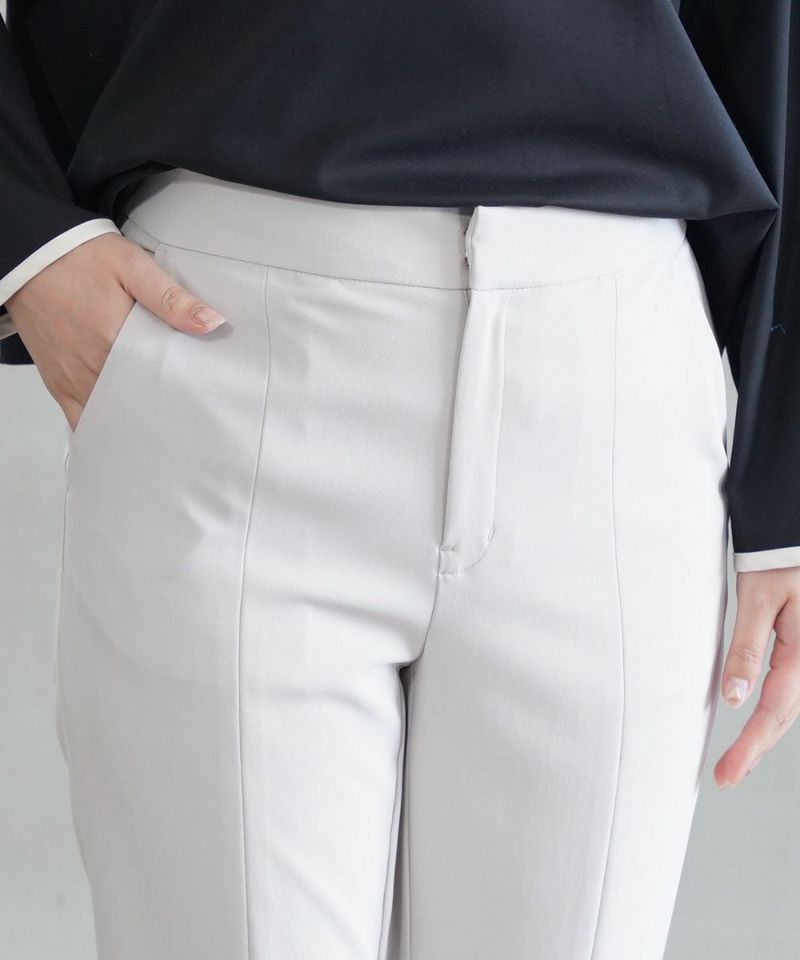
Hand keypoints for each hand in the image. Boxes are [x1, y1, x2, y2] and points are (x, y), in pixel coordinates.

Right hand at [5, 233, 226, 432]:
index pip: (160, 380)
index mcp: (115, 340)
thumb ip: (170, 298)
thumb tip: (210, 323)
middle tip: (186, 406)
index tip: (201, 392)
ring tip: (161, 417)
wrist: (30, 256)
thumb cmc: (81, 258)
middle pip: (138, 401)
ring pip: (112, 414)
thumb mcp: (132, 267)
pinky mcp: (58, 383)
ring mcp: (72, 379)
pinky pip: (81, 417)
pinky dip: (103, 424)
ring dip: (135, 417)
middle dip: (162, 405)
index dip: (182, 388)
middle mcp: (92, 367)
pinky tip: (124, 425)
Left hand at [714, 566, 799, 787]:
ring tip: (737, 762)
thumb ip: (746, 648)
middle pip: (783, 717)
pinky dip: (772, 713)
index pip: (772, 711)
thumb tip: (733, 698)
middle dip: (754, 750)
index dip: (749, 746)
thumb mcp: (756, 599)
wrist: (792, 535)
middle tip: (725, 778)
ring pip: (789, 707)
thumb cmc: (777, 560)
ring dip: (764, 735)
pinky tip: (757, 726)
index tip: (725, 774)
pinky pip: (790, 690)